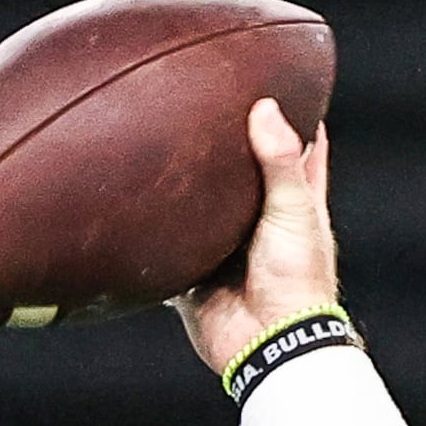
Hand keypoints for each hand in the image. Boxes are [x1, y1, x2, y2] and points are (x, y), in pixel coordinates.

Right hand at [175, 98, 338, 375]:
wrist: (266, 343)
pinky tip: (126, 205)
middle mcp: (258, 221)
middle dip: (223, 144)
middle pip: (241, 172)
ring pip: (199, 207)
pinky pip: (165, 247)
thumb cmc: (296, 280)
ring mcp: (224, 247)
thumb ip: (281, 162)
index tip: (276, 82)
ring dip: (182, 188)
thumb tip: (265, 107)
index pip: (299, 149)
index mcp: (295, 204)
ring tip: (152, 141)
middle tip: (198, 102)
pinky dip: (149, 231)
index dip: (293, 117)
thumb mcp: (295, 212)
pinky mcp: (192, 271)